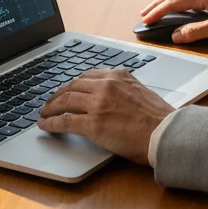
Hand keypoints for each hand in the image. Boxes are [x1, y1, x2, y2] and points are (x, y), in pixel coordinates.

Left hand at [37, 70, 172, 164]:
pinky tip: (44, 126)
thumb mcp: (140, 92)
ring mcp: (97, 104)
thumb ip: (123, 90)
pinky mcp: (92, 124)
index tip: (66, 91)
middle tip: (49, 103)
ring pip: (65, 101)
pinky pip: (64, 122)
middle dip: (57, 95)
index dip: (72, 85)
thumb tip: (112, 99)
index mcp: (118, 76)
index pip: (87, 76)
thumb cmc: (158, 118)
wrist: (164, 132)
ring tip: (43, 114)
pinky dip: (51, 124)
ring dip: (50, 108)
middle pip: (72, 86)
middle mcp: (106, 85)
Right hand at [139, 0, 207, 43]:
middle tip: (143, 14)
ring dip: (166, 1)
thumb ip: (196, 32)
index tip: (145, 20)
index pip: (174, 2)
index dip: (158, 11)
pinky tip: (176, 10)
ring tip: (154, 11)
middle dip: (157, 3)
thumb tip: (175, 35)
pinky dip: (177, 2)